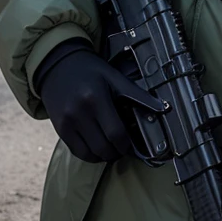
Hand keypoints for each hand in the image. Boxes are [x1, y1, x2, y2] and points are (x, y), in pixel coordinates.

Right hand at [37, 45, 164, 163]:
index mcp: (96, 98)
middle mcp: (79, 113)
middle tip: (122, 145)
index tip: (130, 143)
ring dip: (104, 155)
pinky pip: (78, 152)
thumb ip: (137, 95)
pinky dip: (90, 154)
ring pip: (90, 154)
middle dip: (117, 151)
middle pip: (104, 147)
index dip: (126, 144)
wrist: (58, 65)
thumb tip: (162, 108)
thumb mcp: (114, 77)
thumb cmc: (90, 70)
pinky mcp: (60, 129)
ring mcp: (67, 123)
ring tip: (110, 146)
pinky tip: (97, 146)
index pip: (116, 133)